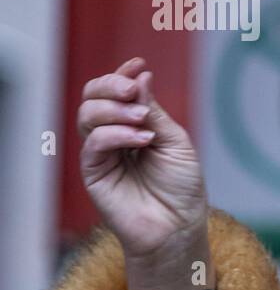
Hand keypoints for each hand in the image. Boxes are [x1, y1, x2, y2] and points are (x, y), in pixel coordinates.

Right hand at [78, 57, 209, 267]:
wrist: (179, 225)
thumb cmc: (182, 187)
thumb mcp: (175, 142)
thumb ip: (155, 112)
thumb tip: (141, 77)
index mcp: (133, 124)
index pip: (115, 92)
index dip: (122, 74)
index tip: (138, 64)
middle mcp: (113, 136)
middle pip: (93, 96)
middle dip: (111, 86)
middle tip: (134, 91)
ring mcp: (101, 153)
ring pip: (87, 115)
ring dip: (115, 109)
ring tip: (143, 118)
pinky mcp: (94, 173)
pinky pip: (93, 143)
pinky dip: (116, 134)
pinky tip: (142, 138)